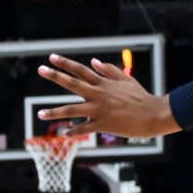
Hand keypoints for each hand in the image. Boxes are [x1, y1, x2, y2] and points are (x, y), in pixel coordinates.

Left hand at [35, 56, 179, 138]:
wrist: (153, 115)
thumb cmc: (140, 97)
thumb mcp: (126, 79)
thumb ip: (109, 70)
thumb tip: (93, 61)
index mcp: (103, 83)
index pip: (81, 70)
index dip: (66, 63)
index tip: (52, 57)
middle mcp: (98, 94)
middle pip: (72, 83)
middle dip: (55, 76)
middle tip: (40, 70)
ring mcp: (99, 110)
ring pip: (72, 110)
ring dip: (55, 112)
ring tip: (40, 113)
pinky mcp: (102, 124)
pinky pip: (84, 129)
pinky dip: (73, 132)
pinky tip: (64, 134)